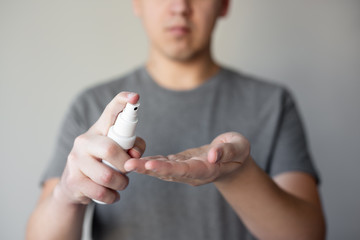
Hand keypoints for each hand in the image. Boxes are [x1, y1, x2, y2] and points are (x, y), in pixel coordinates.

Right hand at [54, 92, 145, 204]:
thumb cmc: (103, 163)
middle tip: (128, 170)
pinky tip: (112, 194)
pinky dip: (112, 196)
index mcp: (99, 130)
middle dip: (125, 164)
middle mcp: (84, 140)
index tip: (135, 97)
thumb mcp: (118, 151)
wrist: (74, 185)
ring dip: (121, 184)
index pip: (110, 111)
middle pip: (110, 149)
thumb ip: (133, 146)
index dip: (123, 102)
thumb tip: (135, 153)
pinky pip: (101, 192)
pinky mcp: (73, 180)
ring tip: (121, 184)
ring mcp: (75, 160)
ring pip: (107, 176)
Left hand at [124, 132, 249, 185]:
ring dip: (146, 168)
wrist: (235, 160)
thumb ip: (227, 150)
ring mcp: (187, 170)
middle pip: (169, 173)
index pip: (185, 170)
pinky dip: (152, 163)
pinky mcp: (183, 164)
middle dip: (149, 170)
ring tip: (128, 163)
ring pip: (164, 170)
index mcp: (207, 169)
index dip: (167, 168)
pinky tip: (139, 160)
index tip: (150, 165)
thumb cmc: (238, 151)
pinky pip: (166, 164)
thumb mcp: (238, 147)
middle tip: (128, 165)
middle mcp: (194, 173)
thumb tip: (213, 154)